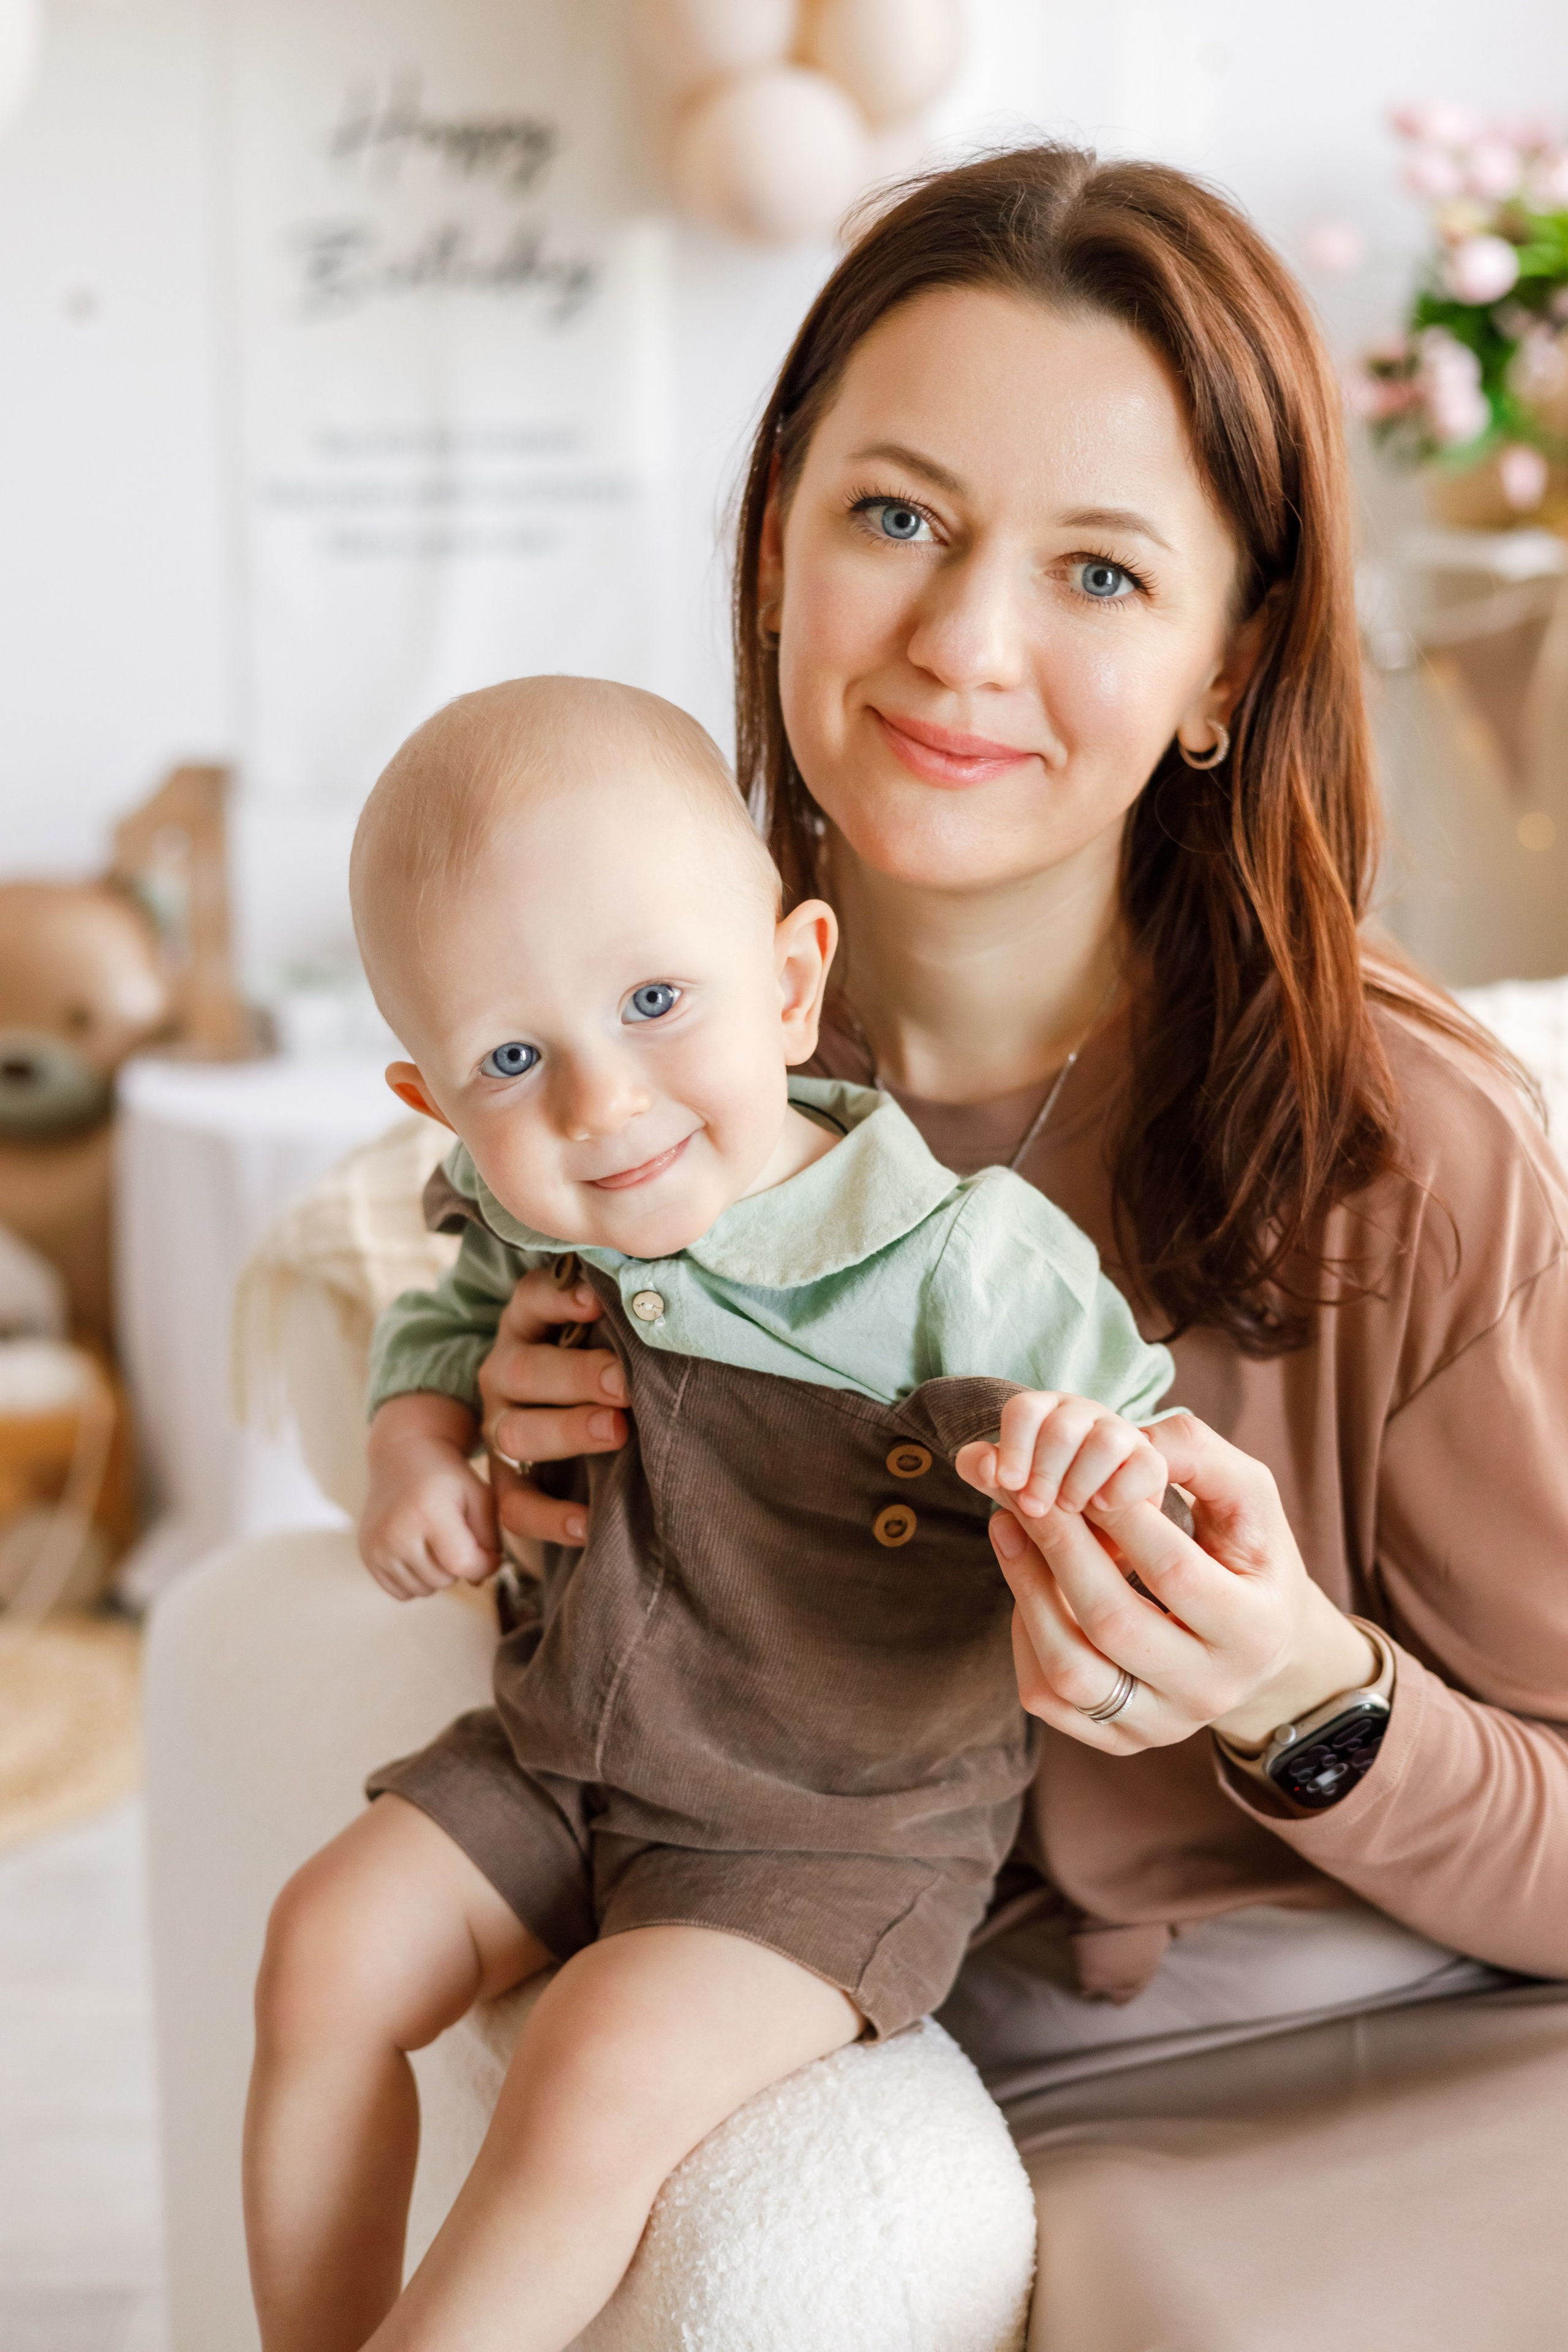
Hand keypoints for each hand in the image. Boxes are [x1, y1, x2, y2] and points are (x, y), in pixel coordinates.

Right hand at [360, 1392, 499, 1600]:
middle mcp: (396, 1531)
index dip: (484, 1565)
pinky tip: (419, 1551)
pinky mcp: (367, 1555)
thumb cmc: (448, 1477)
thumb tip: (479, 1581)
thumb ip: (490, 1538)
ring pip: (424, 1590)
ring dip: (438, 1574)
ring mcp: (377, 1546)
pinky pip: (402, 1592)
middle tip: (457, 1537)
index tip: (490, 1553)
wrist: (402, 1457)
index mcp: (428, 1512)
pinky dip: (416, 1579)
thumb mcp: (480, 1495)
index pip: (463, 1564)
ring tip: (437, 1541)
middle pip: (444, 1580)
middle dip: (459, 1565)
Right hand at [477, 1267, 628, 1549]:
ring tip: (615, 1433)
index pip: (531, 1300)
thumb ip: (622, 1317)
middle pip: (526, 1370)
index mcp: (527, 1324)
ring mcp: (499, 1425)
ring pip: (515, 1433)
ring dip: (566, 1432)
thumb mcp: (599, 1328)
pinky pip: (513, 1503)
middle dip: (577, 1376)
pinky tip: (587, 1522)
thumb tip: (670, 1301)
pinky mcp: (503, 1478)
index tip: (596, 1301)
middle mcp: (505, 1371)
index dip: (559, 1299)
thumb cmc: (599, 1358)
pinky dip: (548, 1517)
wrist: (554, 1415)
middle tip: (625, 1384)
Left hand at [955, 1391, 1168, 1522]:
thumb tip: (985, 1467)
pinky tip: (1101, 1508)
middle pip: (1062, 1428)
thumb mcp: (1008, 1486)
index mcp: (1044, 1411)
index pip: (1025, 1410)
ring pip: (1104, 1442)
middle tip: (1033, 1509)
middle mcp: (1083, 1415)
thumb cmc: (1041, 1503)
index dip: (1013, 1446)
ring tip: (1068, 1509)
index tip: (1006, 1484)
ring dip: (1080, 1481)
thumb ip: (985, 1470)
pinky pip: (1144, 1467)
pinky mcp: (1151, 1466)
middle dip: (1043, 1472)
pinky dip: (1120, 1490)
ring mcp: (1121, 1436)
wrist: (1089, 1538)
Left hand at [974, 1411, 1377, 1754]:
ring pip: (1070, 1671)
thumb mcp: (1250, 1497)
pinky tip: (1025, 1580)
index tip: (1079, 1470)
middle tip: (1025, 1492)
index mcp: (1254, 1629)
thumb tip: (1129, 1437)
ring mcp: (1163, 1725)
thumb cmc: (1250, 1557)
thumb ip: (1199, 1455)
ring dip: (1028, 1590)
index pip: (1173, 1570)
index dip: (1118, 1515)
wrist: (1266, 1650)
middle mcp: (1210, 1690)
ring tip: (1008, 1527)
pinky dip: (1024, 1635)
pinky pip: (1049, 1697)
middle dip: (1059, 1547)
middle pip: (1112, 1623)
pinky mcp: (1121, 1740)